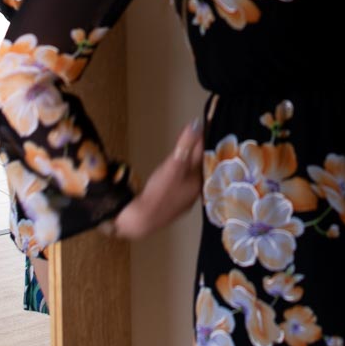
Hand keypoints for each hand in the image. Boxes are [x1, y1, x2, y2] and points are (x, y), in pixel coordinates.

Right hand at [111, 118, 203, 239]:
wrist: (141, 221)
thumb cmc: (159, 193)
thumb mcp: (173, 165)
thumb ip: (185, 144)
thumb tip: (197, 124)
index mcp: (198, 181)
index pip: (203, 156)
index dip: (201, 140)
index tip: (201, 127)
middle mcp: (195, 192)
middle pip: (199, 167)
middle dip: (198, 151)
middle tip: (196, 136)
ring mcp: (184, 200)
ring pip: (191, 177)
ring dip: (190, 164)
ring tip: (188, 151)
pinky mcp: (173, 205)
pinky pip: (182, 185)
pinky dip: (181, 175)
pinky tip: (177, 174)